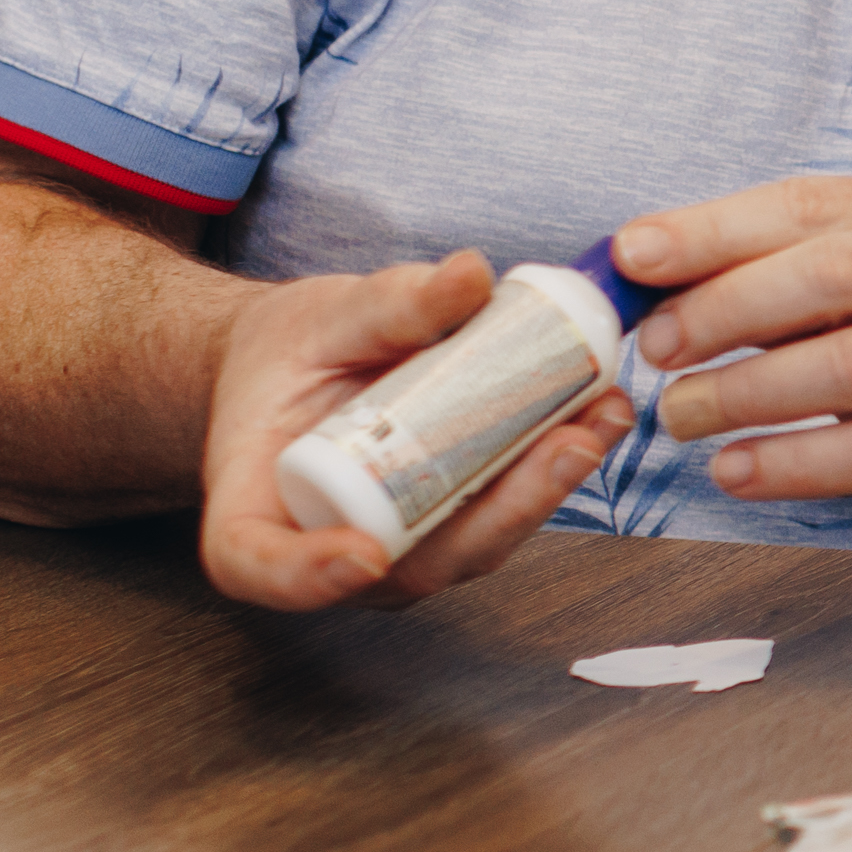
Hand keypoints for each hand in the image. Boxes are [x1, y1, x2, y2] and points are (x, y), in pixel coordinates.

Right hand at [196, 252, 635, 610]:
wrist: (307, 362)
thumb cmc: (290, 352)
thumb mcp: (321, 318)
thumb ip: (386, 306)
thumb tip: (469, 276)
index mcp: (253, 511)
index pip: (263, 567)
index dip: (309, 576)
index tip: (362, 555)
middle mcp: (330, 547)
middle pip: (409, 565)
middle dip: (495, 516)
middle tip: (560, 450)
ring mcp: (401, 545)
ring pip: (473, 544)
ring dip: (544, 489)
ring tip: (598, 419)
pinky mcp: (453, 522)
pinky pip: (502, 510)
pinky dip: (550, 468)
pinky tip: (597, 415)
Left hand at [616, 179, 851, 554]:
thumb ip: (784, 273)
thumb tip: (644, 271)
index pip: (812, 206)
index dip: (714, 228)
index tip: (630, 255)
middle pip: (835, 272)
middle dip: (725, 307)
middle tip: (653, 348)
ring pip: (850, 365)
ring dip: (744, 392)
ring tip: (678, 416)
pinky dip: (789, 463)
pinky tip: (734, 471)